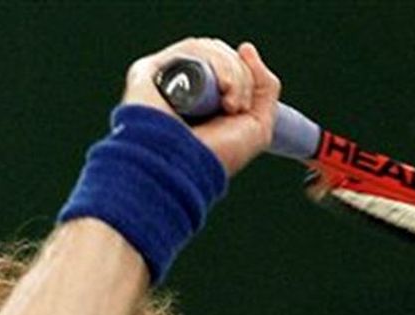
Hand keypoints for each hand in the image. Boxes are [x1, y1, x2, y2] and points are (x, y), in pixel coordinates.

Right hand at [123, 37, 281, 174]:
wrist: (186, 167)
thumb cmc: (216, 156)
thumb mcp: (258, 125)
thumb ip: (265, 87)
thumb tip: (245, 48)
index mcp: (204, 98)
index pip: (229, 65)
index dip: (245, 76)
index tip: (243, 104)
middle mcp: (183, 85)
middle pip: (221, 54)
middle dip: (241, 76)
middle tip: (235, 106)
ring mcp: (166, 76)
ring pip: (208, 48)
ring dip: (232, 72)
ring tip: (229, 103)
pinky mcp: (149, 71)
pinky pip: (190, 49)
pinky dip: (215, 62)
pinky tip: (220, 88)